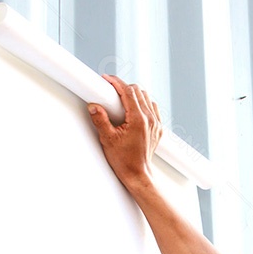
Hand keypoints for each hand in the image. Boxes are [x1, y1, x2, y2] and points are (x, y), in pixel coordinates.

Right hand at [88, 75, 161, 189]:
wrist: (137, 174)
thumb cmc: (124, 160)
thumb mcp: (107, 139)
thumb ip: (100, 120)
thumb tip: (94, 106)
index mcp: (139, 120)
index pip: (128, 92)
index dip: (116, 82)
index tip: (106, 79)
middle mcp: (150, 119)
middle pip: (138, 91)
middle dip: (123, 87)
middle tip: (110, 90)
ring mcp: (156, 123)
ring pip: (146, 97)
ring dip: (134, 94)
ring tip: (120, 98)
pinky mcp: (158, 128)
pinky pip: (153, 107)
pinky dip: (143, 103)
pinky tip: (133, 108)